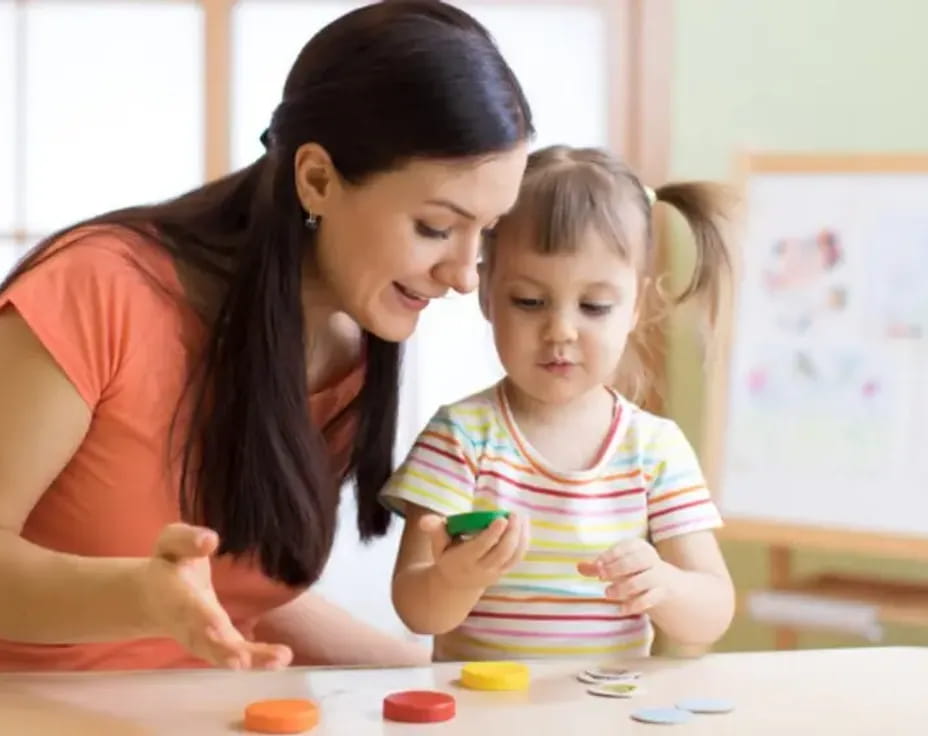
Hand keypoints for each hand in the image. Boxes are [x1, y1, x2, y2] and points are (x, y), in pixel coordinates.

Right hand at [140, 523, 292, 669]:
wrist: (151, 598)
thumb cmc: (168, 563)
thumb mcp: (171, 542)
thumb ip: (187, 539)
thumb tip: (210, 540)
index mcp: (175, 594)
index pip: (189, 607)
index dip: (202, 617)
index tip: (217, 626)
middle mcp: (187, 622)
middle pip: (204, 640)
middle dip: (223, 650)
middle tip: (243, 660)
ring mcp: (201, 638)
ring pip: (221, 653)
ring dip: (247, 659)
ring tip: (276, 661)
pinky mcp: (216, 644)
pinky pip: (233, 655)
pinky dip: (255, 660)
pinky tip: (279, 660)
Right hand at [419, 513, 529, 590]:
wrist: (454, 585)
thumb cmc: (446, 556)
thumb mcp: (437, 544)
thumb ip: (433, 529)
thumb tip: (425, 520)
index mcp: (463, 560)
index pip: (481, 547)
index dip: (492, 534)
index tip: (501, 518)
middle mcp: (480, 569)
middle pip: (501, 552)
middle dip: (511, 533)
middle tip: (514, 514)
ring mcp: (494, 572)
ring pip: (513, 556)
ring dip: (521, 536)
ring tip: (522, 517)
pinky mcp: (503, 572)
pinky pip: (517, 558)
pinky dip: (523, 542)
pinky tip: (523, 526)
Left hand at [577, 538, 679, 614]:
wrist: (668, 586)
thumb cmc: (635, 572)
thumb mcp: (618, 566)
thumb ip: (599, 567)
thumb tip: (578, 567)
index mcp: (638, 547)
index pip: (625, 547)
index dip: (609, 556)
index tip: (597, 566)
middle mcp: (650, 559)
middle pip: (634, 561)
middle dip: (615, 569)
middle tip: (601, 578)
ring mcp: (658, 576)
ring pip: (641, 581)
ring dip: (623, 588)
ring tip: (608, 594)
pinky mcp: (662, 593)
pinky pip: (649, 599)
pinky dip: (634, 605)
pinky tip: (621, 610)